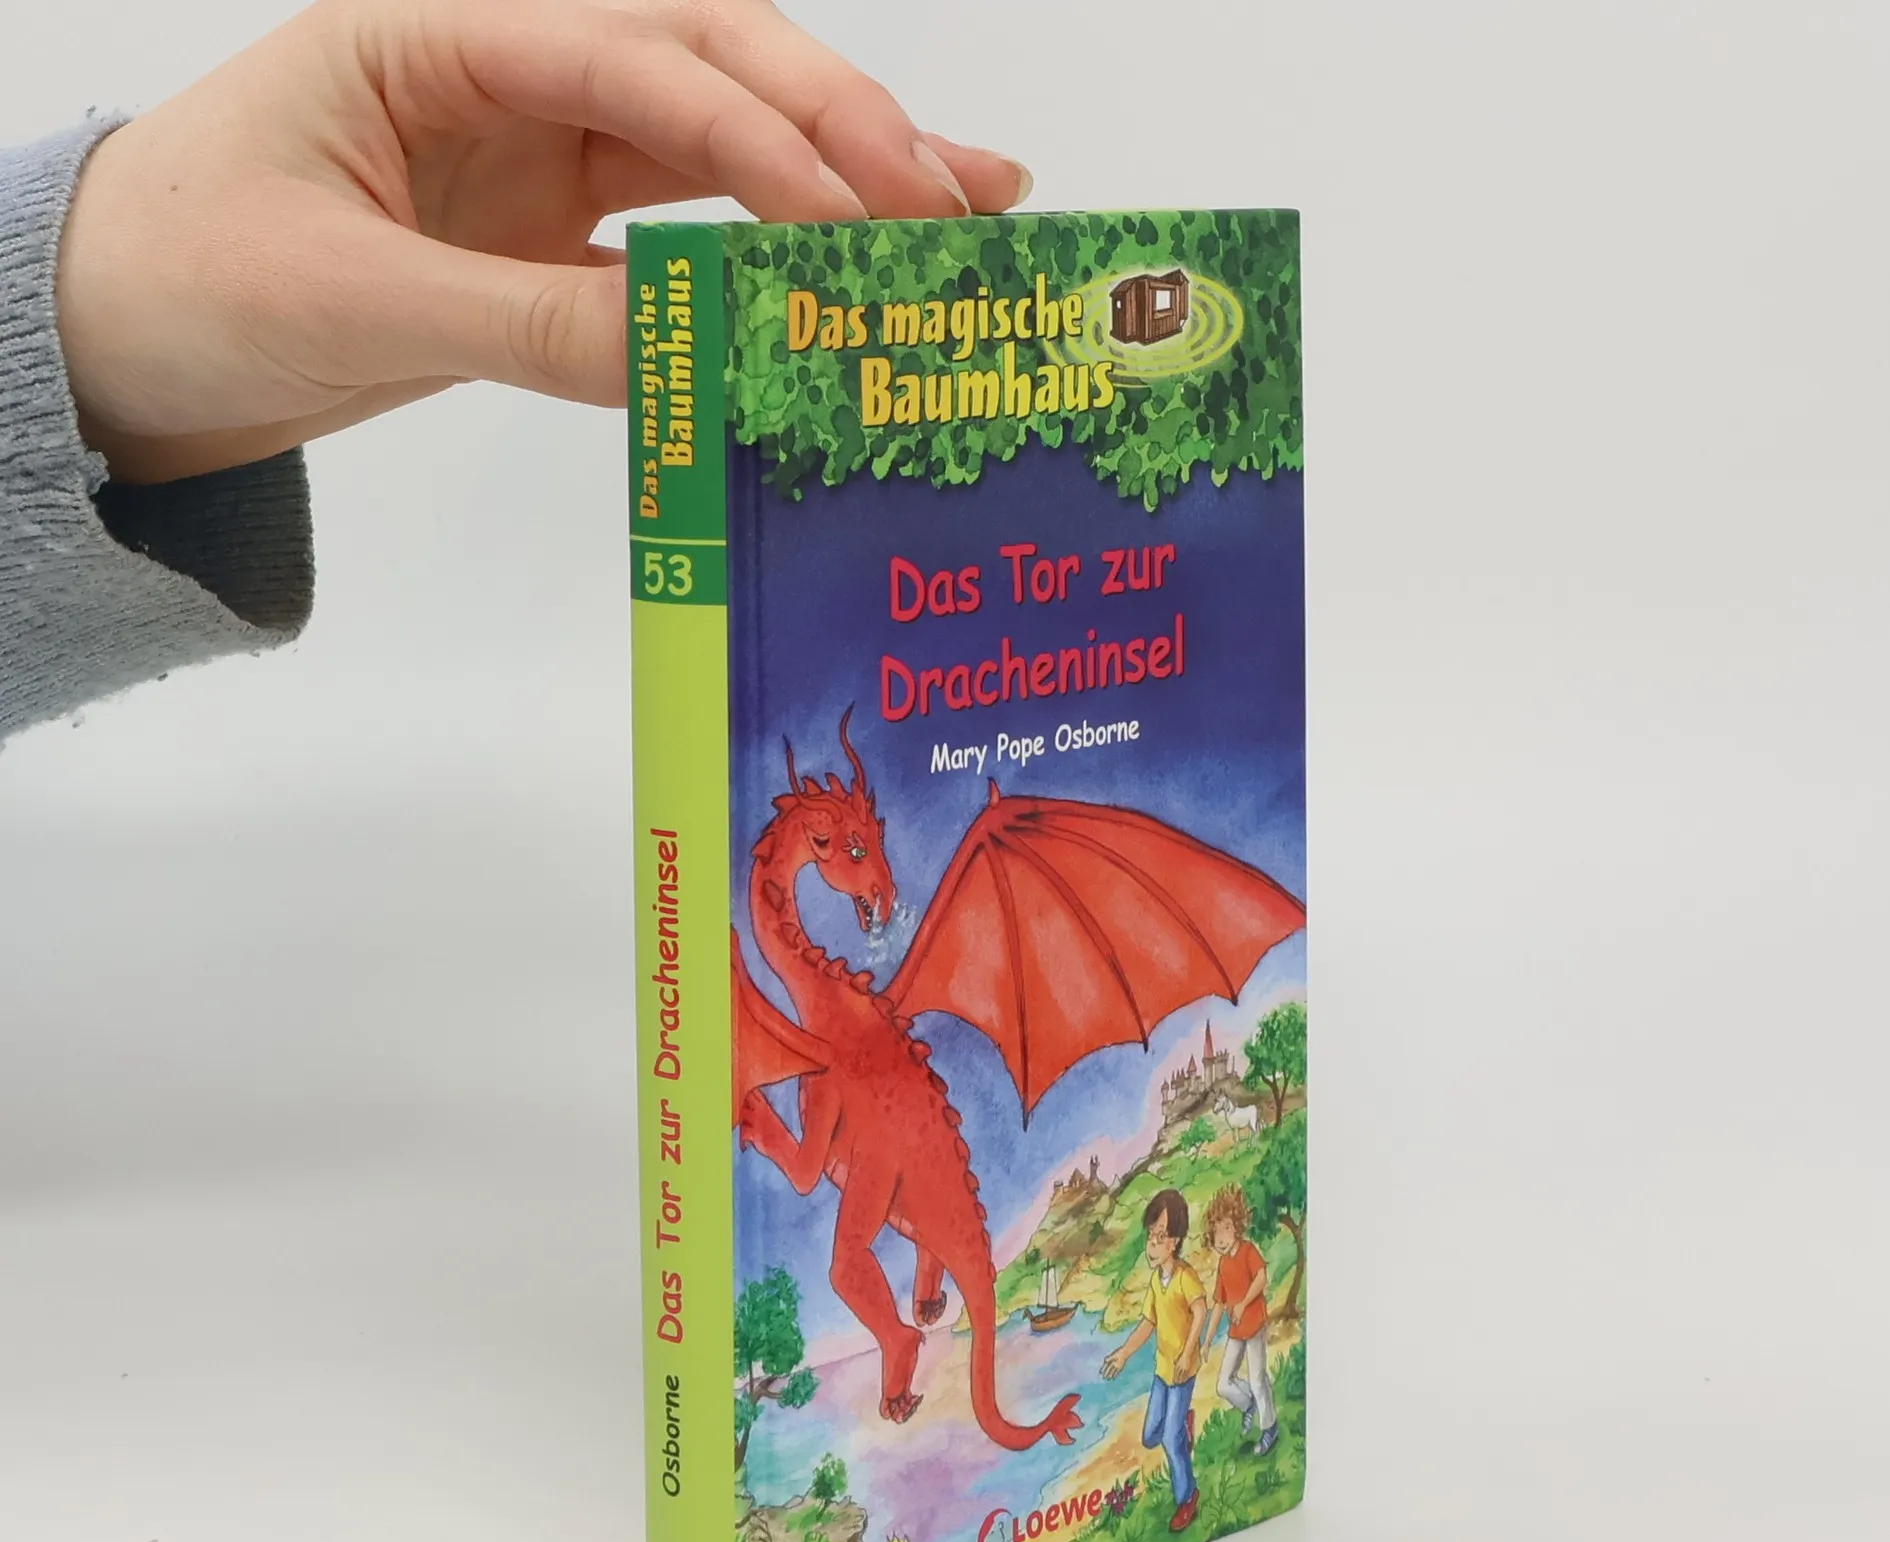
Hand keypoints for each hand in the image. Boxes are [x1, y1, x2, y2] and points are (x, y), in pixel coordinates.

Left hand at [55, 0, 1029, 482]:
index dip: (758, 135)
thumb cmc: (183, 279)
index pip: (635, 58)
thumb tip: (689, 354)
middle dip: (838, 127)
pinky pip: (686, 224)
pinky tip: (853, 257)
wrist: (116, 342)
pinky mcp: (553, 224)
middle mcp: (507, 67)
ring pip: (718, 137)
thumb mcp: (351, 298)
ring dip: (838, 170)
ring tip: (967, 205)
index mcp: (437, 31)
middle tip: (954, 198)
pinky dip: (772, 244)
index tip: (857, 214)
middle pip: (709, 65)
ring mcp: (537, 144)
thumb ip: (523, 320)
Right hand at [1099, 1349, 1123, 1380]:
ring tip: (1108, 1379)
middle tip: (1103, 1378)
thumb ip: (1109, 1358)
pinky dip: (1115, 1375)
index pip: (1104, 1366)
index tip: (1100, 1373)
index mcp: (1109, 1360)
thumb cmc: (1118, 1353)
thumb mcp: (1113, 1355)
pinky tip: (1113, 1379)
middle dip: (1106, 1374)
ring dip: (1110, 1375)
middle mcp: (1112, 1363)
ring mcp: (1116, 1365)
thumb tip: (1105, 1361)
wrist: (1124, 1352)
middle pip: (1108, 1370)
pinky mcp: (1120, 1367)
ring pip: (1112, 1371)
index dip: (1102, 1369)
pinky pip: (1117, 1372)